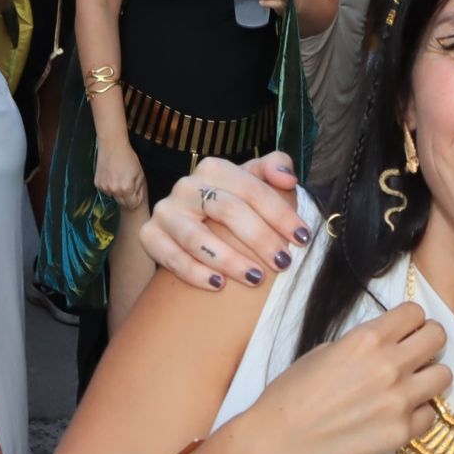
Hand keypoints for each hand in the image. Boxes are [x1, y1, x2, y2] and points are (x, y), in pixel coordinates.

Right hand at [94, 137, 147, 210]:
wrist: (112, 147)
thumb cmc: (128, 158)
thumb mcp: (139, 174)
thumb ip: (139, 189)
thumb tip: (138, 199)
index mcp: (126, 189)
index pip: (132, 205)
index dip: (137, 200)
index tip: (137, 194)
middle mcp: (113, 191)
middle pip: (122, 203)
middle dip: (128, 198)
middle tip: (129, 185)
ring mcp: (104, 188)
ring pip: (114, 196)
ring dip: (118, 192)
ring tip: (120, 178)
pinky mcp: (97, 183)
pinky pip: (106, 190)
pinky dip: (109, 186)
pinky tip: (112, 176)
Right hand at [140, 152, 312, 289]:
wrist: (193, 224)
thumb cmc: (234, 204)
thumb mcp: (254, 182)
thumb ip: (274, 168)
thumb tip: (287, 179)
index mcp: (215, 169)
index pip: (252, 189)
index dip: (281, 214)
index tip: (303, 238)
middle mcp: (186, 186)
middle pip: (227, 210)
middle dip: (259, 238)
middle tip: (284, 262)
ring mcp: (166, 211)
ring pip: (197, 237)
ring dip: (229, 260)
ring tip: (255, 278)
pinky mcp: (150, 236)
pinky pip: (170, 257)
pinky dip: (194, 272)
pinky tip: (218, 285)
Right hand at [221, 298, 450, 453]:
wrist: (276, 442)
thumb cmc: (290, 395)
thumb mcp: (323, 351)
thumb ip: (362, 344)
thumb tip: (389, 342)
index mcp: (367, 339)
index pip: (415, 313)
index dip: (411, 321)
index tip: (405, 331)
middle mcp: (389, 365)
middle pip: (438, 338)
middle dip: (429, 341)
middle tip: (416, 353)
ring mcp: (399, 401)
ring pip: (444, 375)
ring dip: (430, 377)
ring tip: (411, 385)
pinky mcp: (402, 433)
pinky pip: (431, 415)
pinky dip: (419, 413)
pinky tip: (398, 415)